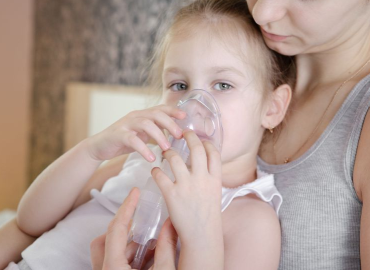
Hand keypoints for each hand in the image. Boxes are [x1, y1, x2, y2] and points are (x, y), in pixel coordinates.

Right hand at [85, 105, 185, 161]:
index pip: (160, 108)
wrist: (100, 147)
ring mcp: (126, 124)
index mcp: (142, 115)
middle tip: (179, 136)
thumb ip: (156, 132)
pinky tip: (150, 157)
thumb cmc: (124, 141)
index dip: (173, 111)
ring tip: (167, 148)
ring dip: (159, 135)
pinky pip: (133, 139)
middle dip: (170, 124)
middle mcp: (135, 116)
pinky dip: (143, 148)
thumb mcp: (142, 135)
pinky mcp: (118, 135)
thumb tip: (176, 137)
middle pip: (155, 114)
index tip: (185, 116)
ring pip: (145, 124)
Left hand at [90, 187, 178, 269]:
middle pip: (103, 240)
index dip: (127, 208)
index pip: (116, 229)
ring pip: (108, 252)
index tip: (135, 193)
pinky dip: (129, 257)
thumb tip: (170, 224)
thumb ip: (167, 247)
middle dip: (122, 227)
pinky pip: (113, 263)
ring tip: (151, 244)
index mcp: (113, 268)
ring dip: (128, 245)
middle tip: (140, 220)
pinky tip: (149, 258)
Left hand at [151, 130, 222, 245]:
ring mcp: (186, 186)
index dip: (206, 143)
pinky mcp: (172, 194)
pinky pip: (160, 175)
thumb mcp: (214, 195)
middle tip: (182, 133)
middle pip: (196, 149)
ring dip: (168, 152)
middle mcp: (202, 179)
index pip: (213, 153)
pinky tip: (155, 171)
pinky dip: (156, 171)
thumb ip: (209, 180)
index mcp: (215, 179)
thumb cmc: (207, 217)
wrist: (202, 236)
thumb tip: (203, 168)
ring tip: (165, 152)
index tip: (200, 139)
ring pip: (175, 158)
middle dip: (189, 137)